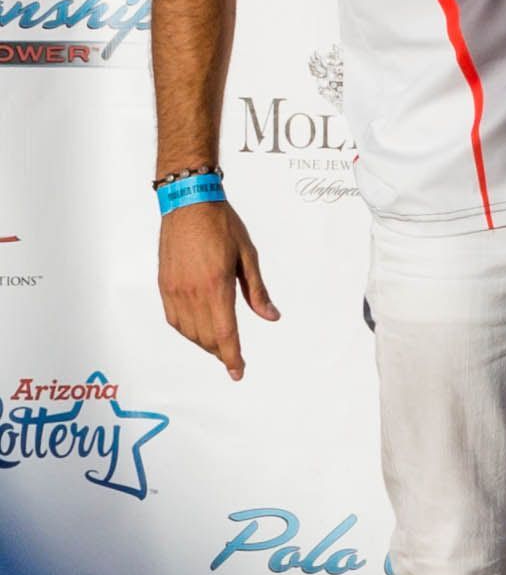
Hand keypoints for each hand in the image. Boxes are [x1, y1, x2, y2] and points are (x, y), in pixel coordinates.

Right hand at [158, 201, 278, 379]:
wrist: (189, 203)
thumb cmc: (221, 224)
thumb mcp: (248, 255)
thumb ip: (257, 290)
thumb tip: (271, 316)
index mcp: (216, 285)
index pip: (225, 333)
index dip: (232, 357)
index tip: (237, 372)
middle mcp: (192, 292)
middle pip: (206, 337)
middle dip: (220, 351)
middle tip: (233, 356)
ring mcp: (175, 289)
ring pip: (188, 331)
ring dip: (204, 343)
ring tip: (218, 343)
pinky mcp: (164, 284)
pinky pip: (174, 319)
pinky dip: (187, 330)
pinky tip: (197, 328)